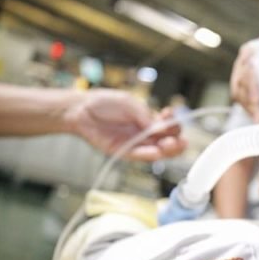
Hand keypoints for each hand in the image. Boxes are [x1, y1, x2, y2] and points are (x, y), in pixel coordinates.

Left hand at [65, 89, 185, 160]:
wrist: (81, 110)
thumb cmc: (104, 103)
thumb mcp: (129, 103)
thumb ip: (145, 115)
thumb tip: (160, 127)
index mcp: (148, 119)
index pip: (168, 126)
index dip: (173, 123)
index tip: (169, 115)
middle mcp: (144, 133)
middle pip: (167, 142)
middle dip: (176, 141)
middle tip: (178, 140)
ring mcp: (135, 143)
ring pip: (157, 152)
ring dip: (167, 150)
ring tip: (171, 146)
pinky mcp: (123, 152)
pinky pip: (140, 156)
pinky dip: (150, 155)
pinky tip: (158, 152)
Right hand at [230, 36, 258, 121]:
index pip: (253, 59)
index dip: (252, 79)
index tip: (256, 98)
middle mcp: (251, 55)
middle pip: (242, 75)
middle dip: (250, 97)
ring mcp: (243, 70)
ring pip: (239, 88)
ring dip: (250, 106)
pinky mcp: (241, 86)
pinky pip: (240, 98)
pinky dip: (250, 109)